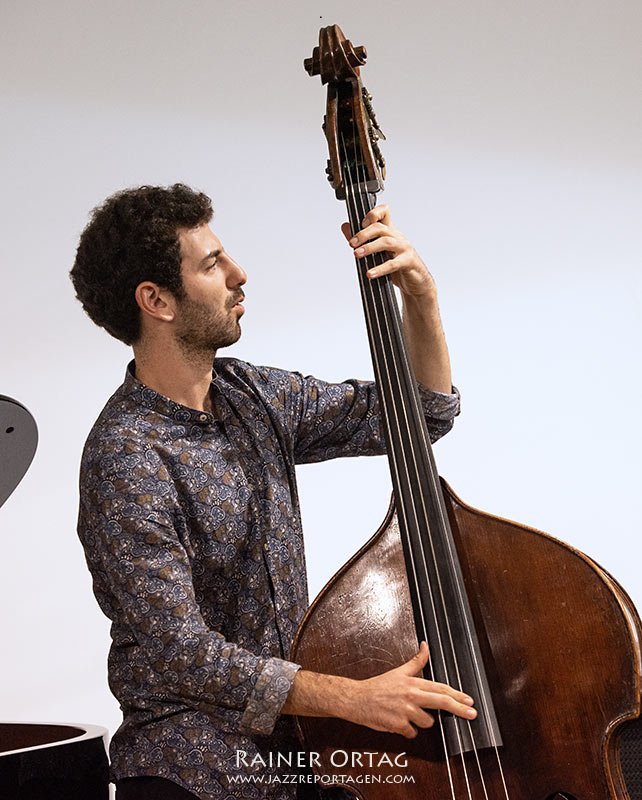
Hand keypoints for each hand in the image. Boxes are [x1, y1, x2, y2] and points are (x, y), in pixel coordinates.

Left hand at [341, 204, 435, 298]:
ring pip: (386, 242)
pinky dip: (380, 268)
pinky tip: (371, 273)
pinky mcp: (408, 262)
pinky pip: (393, 264)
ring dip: (369, 247)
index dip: (372, 214)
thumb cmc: (398, 266)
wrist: (416, 282)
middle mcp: (397, 237)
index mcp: (390, 232)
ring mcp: (404, 248)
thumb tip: (346, 227)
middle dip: (363, 234)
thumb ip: (362, 239)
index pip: (384, 213)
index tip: (360, 223)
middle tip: (352, 244)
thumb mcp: (378, 252)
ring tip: (357, 254)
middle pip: (380, 228)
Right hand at [344, 642, 476, 738]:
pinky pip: (413, 733)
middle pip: (441, 702)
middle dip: (459, 709)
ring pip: (428, 722)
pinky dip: (408, 730)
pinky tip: (399, 722)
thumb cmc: (378, 686)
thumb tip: (425, 646)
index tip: (469, 700)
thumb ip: (416, 661)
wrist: (357, 699)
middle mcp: (411, 695)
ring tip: (407, 713)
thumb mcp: (398, 672)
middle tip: (472, 714)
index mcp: (413, 683)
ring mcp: (405, 711)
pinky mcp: (399, 725)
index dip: (457, 694)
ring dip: (421, 721)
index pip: (440, 687)